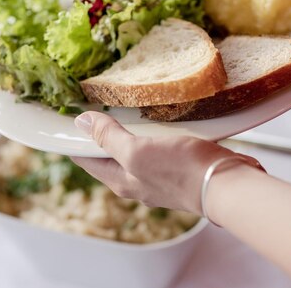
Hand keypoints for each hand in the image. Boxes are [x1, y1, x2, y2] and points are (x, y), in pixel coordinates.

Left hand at [71, 111, 236, 213]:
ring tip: (120, 108)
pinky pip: (156, 147)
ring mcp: (159, 176)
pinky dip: (150, 133)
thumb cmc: (181, 171)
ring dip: (126, 132)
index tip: (65, 118)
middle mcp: (137, 181)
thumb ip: (109, 138)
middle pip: (109, 156)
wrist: (226, 184)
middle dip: (99, 134)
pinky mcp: (179, 166)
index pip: (86, 160)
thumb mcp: (137, 152)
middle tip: (91, 106)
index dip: (73, 140)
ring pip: (134, 151)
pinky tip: (156, 119)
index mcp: (121, 181)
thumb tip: (81, 123)